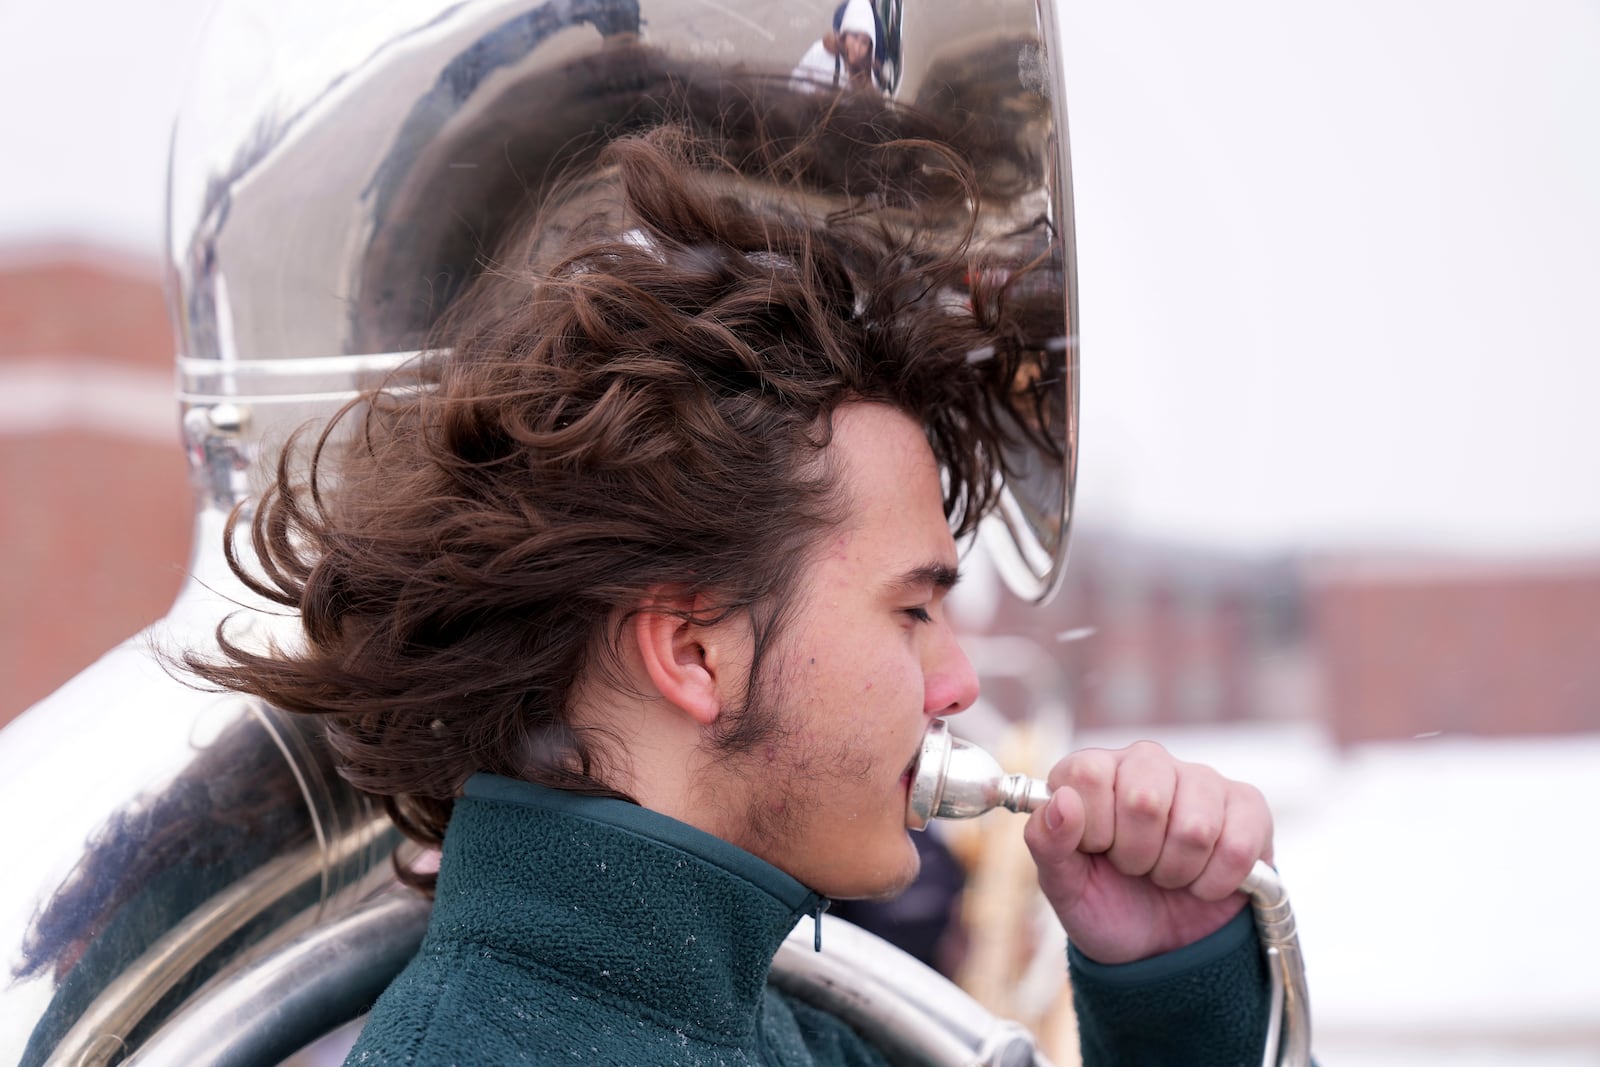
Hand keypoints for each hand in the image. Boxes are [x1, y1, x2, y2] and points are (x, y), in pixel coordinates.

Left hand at [1022, 740, 1271, 964]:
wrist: (1162, 948)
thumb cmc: (1106, 905)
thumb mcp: (1063, 887)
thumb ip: (1048, 844)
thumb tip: (1061, 802)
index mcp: (1093, 772)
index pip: (1088, 774)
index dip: (1092, 828)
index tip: (1096, 851)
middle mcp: (1145, 763)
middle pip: (1144, 799)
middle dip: (1136, 855)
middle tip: (1134, 868)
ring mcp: (1199, 780)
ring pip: (1195, 826)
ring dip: (1176, 872)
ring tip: (1166, 875)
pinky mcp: (1246, 807)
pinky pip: (1238, 845)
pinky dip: (1216, 882)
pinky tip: (1203, 884)